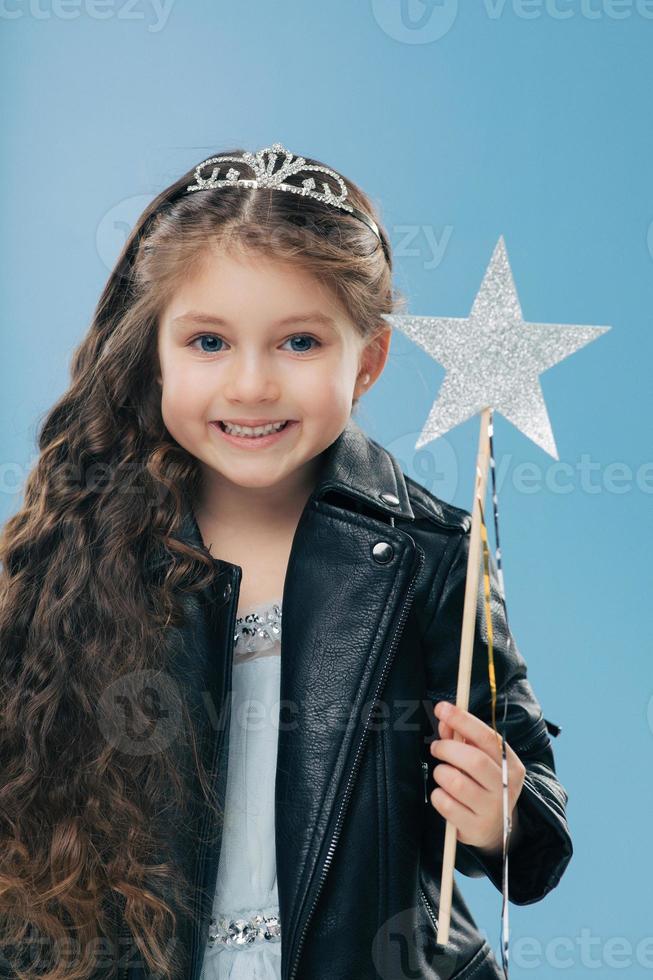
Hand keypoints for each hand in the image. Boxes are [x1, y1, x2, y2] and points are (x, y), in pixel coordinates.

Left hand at [429, 700, 525, 854]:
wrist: (495, 829)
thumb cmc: (482, 785)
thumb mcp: (479, 759)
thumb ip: (460, 738)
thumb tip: (445, 719)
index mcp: (510, 764)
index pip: (487, 736)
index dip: (462, 720)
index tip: (441, 708)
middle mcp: (506, 787)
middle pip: (473, 759)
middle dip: (447, 748)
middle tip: (436, 748)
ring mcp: (492, 809)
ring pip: (456, 782)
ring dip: (441, 773)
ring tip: (443, 774)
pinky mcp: (475, 828)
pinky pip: (445, 804)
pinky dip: (438, 795)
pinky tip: (444, 795)